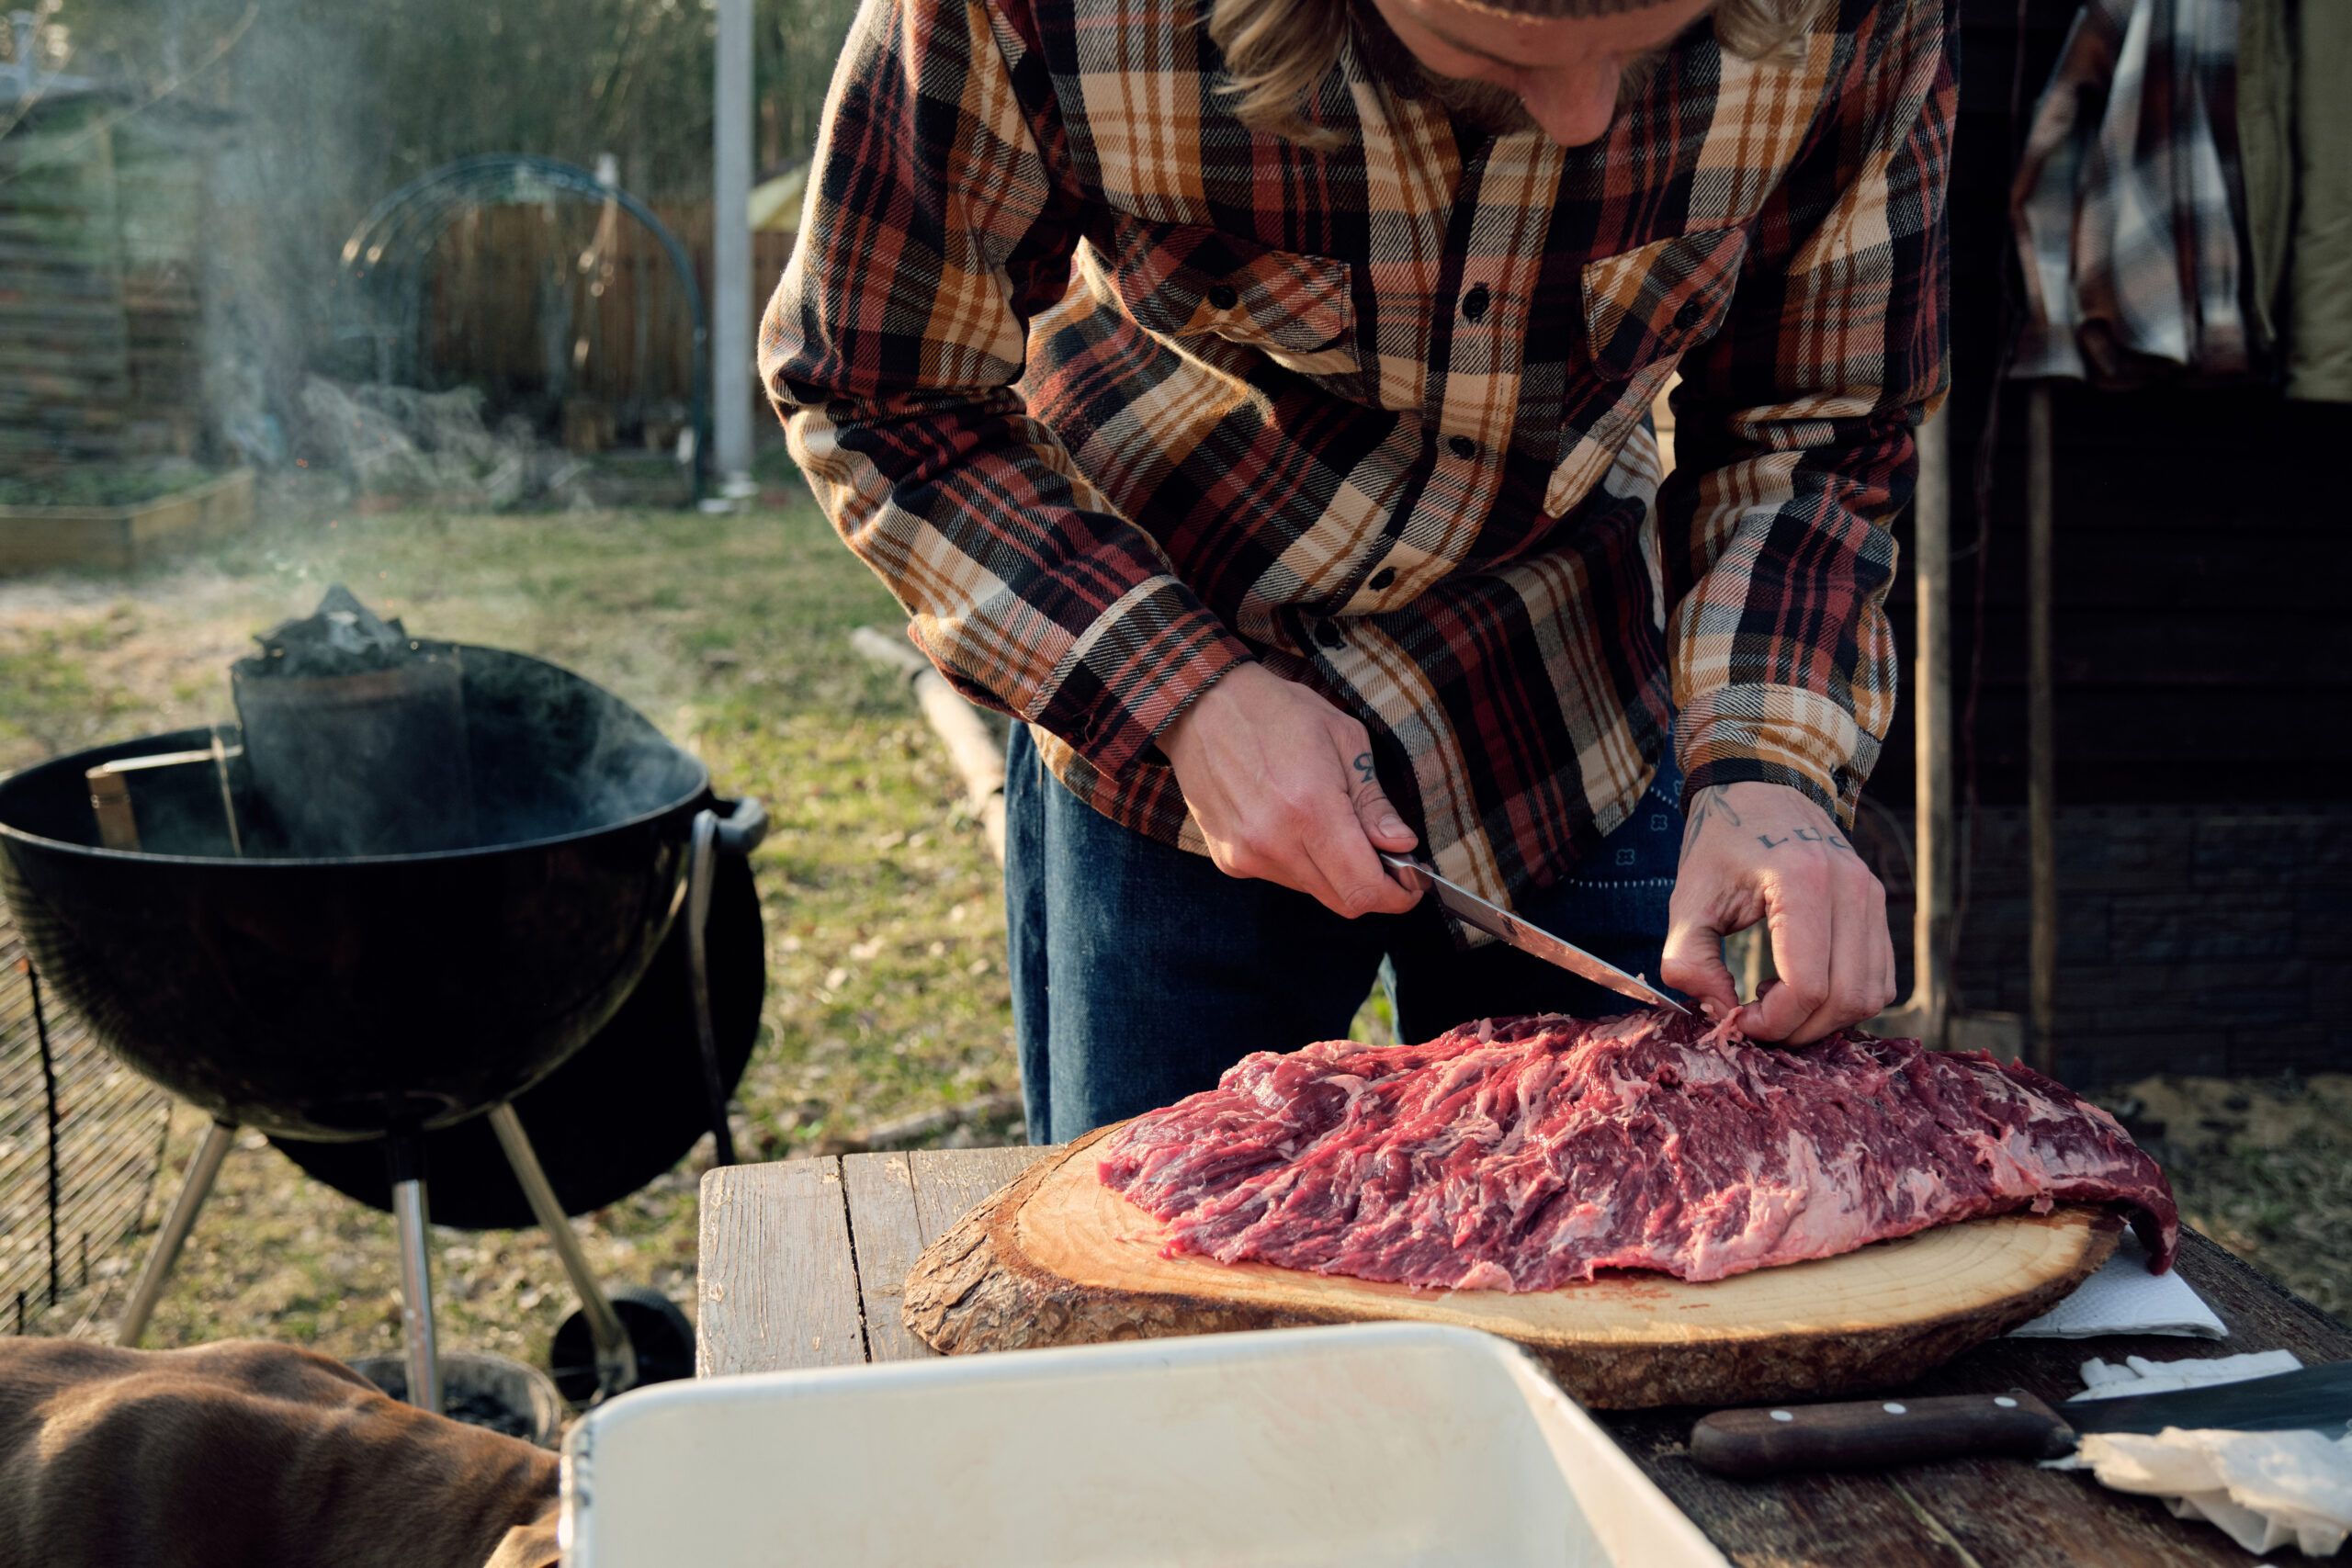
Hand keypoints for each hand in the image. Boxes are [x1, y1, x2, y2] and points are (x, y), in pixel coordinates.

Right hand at [1161, 663, 1422, 917]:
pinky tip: (1291, 822)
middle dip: (1373, 886)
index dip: (1398, 895)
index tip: (1412, 883)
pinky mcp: (1228, 859)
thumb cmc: (1278, 712)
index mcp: (1311, 809)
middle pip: (1343, 902)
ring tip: (1328, 824)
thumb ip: (1374, 803)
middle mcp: (1275, 842)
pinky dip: (1300, 862)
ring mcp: (1247, 855)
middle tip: (1384, 856)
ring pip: (1313, 891)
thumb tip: (1402, 844)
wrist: (1202, 706)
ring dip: (1334, 871)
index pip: (1364, 888)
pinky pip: (1281, 878)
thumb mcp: (1344, 739)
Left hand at [1661, 781, 1896, 1043]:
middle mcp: (1851, 888)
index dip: (1772, 1022)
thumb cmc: (1720, 843)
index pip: (1808, 986)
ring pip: (1870, 994)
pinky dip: (1845, 1000)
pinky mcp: (1879, 907)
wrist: (1759, 787)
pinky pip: (1880, 978)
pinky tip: (1800, 984)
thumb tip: (1720, 1014)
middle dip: (1799, 1029)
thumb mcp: (1687, 899)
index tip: (1736, 1021)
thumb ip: (1688, 960)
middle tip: (1754, 1022)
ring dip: (1824, 1019)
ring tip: (1775, 998)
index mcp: (1802, 881)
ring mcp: (1873, 896)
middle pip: (1846, 998)